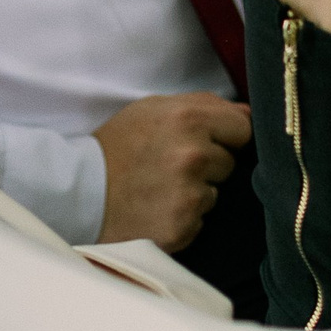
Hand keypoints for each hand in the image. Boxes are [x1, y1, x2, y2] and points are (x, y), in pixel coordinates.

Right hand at [93, 91, 252, 251]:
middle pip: (230, 162)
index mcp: (188, 118)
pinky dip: (183, 216)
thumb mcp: (153, 109)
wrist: (82, 192)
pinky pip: (200, 219)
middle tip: (170, 164)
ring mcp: (190, 194)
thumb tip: (248, 113)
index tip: (207, 140)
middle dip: (208, 164)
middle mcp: (194, 155)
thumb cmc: (119, 147)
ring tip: (160, 187)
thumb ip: (203, 104)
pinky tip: (157, 207)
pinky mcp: (184, 226)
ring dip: (195, 191)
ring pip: (215, 193)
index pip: (243, 128)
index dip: (226, 135)